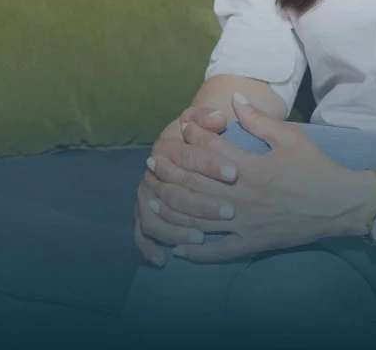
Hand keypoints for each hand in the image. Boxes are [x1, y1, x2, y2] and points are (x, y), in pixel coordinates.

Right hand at [134, 104, 231, 266]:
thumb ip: (209, 116)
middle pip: (174, 190)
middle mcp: (151, 172)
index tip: (234, 172)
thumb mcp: (204, 118)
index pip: (187, 156)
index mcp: (166, 146)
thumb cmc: (201, 132)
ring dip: (178, 228)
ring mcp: (146, 195)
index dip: (210, 163)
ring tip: (203, 236)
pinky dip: (149, 247)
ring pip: (157, 215)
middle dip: (202, 203)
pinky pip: (141, 233)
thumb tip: (217, 119)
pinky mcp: (144, 214)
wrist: (185, 142)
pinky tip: (164, 260)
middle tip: (230, 211)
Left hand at [152, 94, 374, 263]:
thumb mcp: (290, 137)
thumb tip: (236, 98)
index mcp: (252, 169)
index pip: (212, 151)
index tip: (182, 128)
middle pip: (196, 185)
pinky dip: (196, 251)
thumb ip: (259, 119)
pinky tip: (180, 246)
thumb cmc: (315, 168)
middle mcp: (242, 198)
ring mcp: (245, 224)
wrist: (339, 205)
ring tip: (154, 199)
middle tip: (154, 163)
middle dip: (171, 172)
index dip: (194, 137)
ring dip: (173, 209)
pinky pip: (218, 252)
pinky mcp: (251, 243)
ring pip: (199, 219)